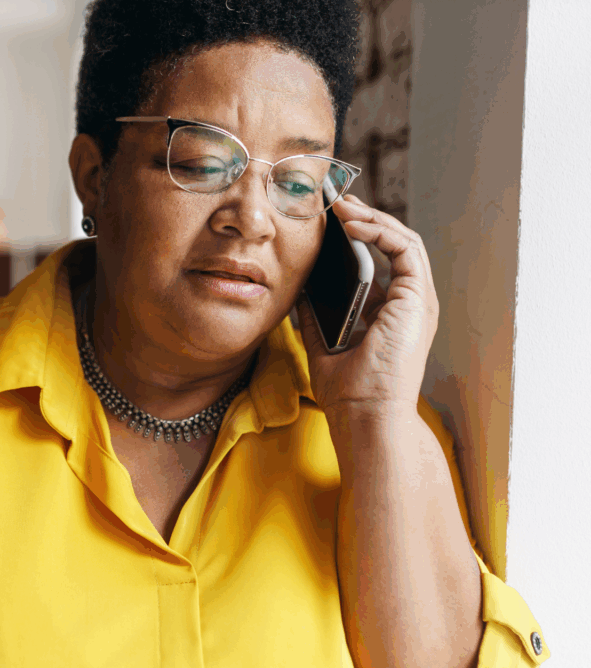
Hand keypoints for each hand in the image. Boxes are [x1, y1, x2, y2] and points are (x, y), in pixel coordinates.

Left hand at [295, 194, 438, 422]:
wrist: (365, 414)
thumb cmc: (347, 390)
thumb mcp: (322, 343)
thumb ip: (314, 316)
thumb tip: (298, 289)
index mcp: (391, 313)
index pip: (380, 262)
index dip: (357, 237)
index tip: (329, 222)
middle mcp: (409, 304)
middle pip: (392, 245)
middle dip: (365, 219)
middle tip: (335, 202)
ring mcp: (418, 301)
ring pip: (402, 240)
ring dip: (372, 218)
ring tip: (341, 206)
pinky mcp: (419, 298)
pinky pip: (405, 249)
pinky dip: (380, 230)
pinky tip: (353, 224)